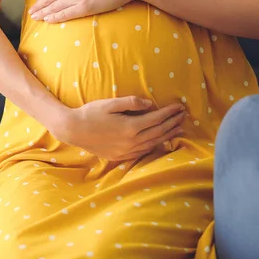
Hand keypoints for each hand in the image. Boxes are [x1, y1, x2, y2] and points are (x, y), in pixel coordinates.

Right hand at [52, 96, 186, 160]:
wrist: (73, 130)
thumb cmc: (90, 113)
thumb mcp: (110, 103)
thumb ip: (131, 103)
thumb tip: (149, 104)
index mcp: (130, 127)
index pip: (156, 119)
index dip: (169, 113)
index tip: (179, 106)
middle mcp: (131, 141)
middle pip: (158, 132)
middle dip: (172, 123)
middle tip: (184, 116)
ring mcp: (127, 151)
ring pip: (153, 143)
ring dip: (167, 135)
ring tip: (179, 129)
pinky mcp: (121, 156)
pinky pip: (143, 152)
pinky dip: (155, 146)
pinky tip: (160, 142)